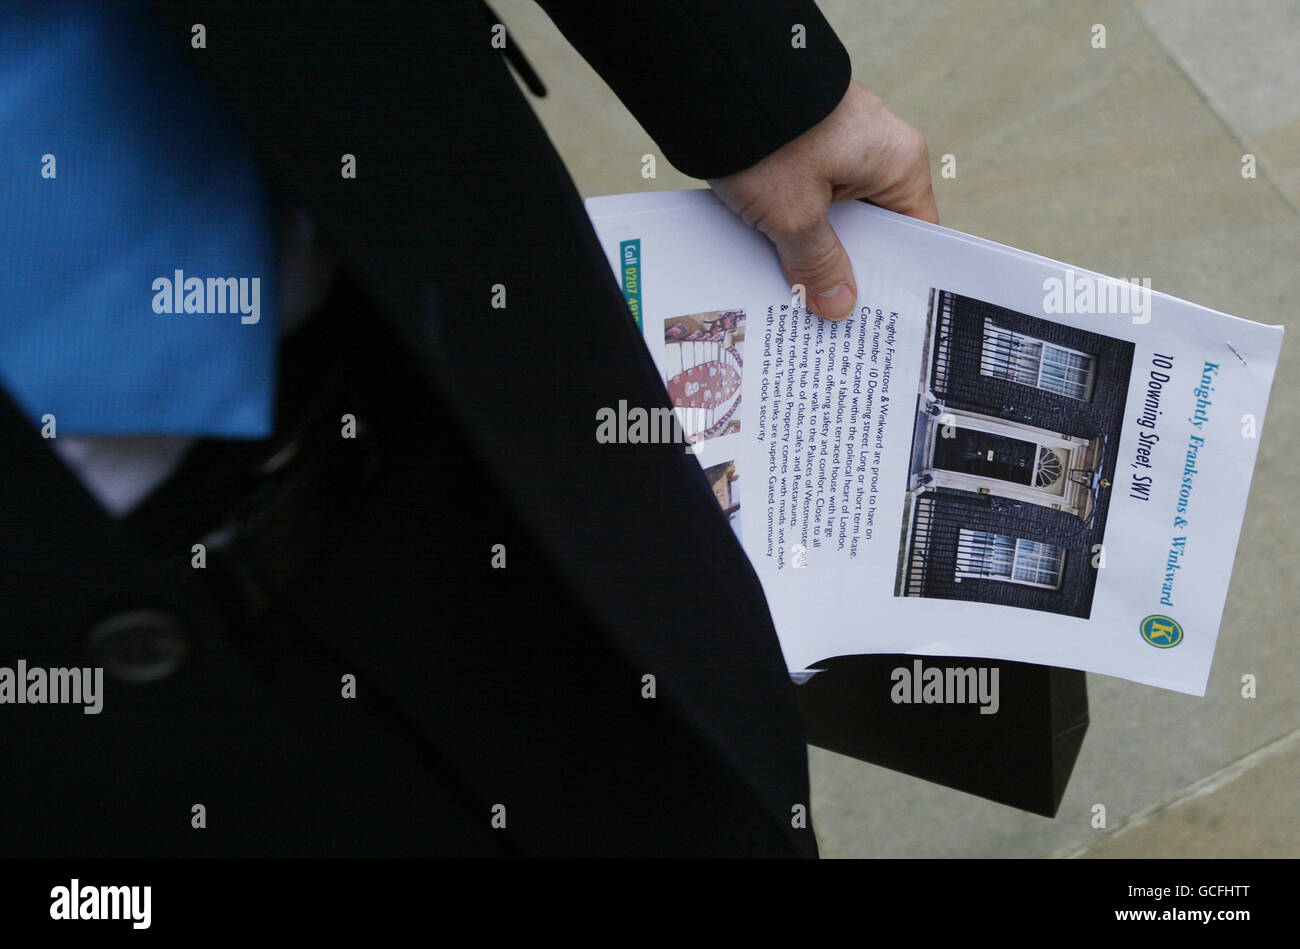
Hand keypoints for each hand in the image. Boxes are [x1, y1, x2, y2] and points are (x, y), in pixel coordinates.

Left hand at [708, 81, 937, 320]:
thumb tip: (839, 306)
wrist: (715, 73)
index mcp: (896, 163)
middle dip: (845, 272)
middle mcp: (875, 151)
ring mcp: (837, 146)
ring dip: (811, 252)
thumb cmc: (767, 134)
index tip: (878, 319)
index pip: (914, 234)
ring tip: (795, 299)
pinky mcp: (802, 145)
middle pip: (869, 230)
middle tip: (829, 320)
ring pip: (832, 217)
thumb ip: (818, 264)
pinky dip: (790, 226)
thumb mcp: (794, 214)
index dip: (894, 278)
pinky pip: (805, 197)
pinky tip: (770, 261)